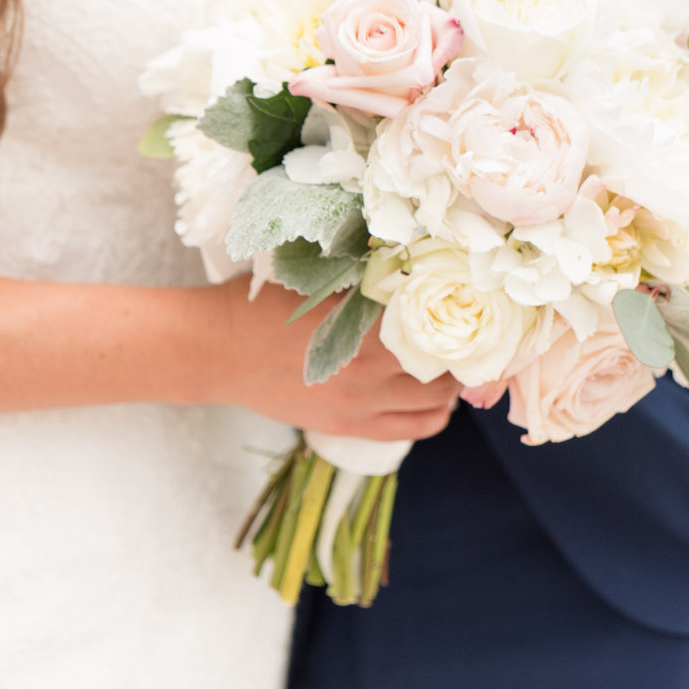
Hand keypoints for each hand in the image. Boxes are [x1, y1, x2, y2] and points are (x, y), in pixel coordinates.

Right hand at [201, 284, 461, 441]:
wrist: (216, 350)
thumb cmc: (261, 303)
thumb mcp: (315, 278)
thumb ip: (363, 275)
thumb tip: (412, 258)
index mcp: (362, 324)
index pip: (435, 319)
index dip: (461, 309)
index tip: (472, 299)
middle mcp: (369, 368)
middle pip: (444, 365)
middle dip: (461, 349)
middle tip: (469, 332)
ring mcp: (359, 403)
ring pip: (434, 401)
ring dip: (451, 383)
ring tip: (453, 365)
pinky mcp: (347, 425)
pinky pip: (410, 429)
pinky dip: (432, 416)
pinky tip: (436, 401)